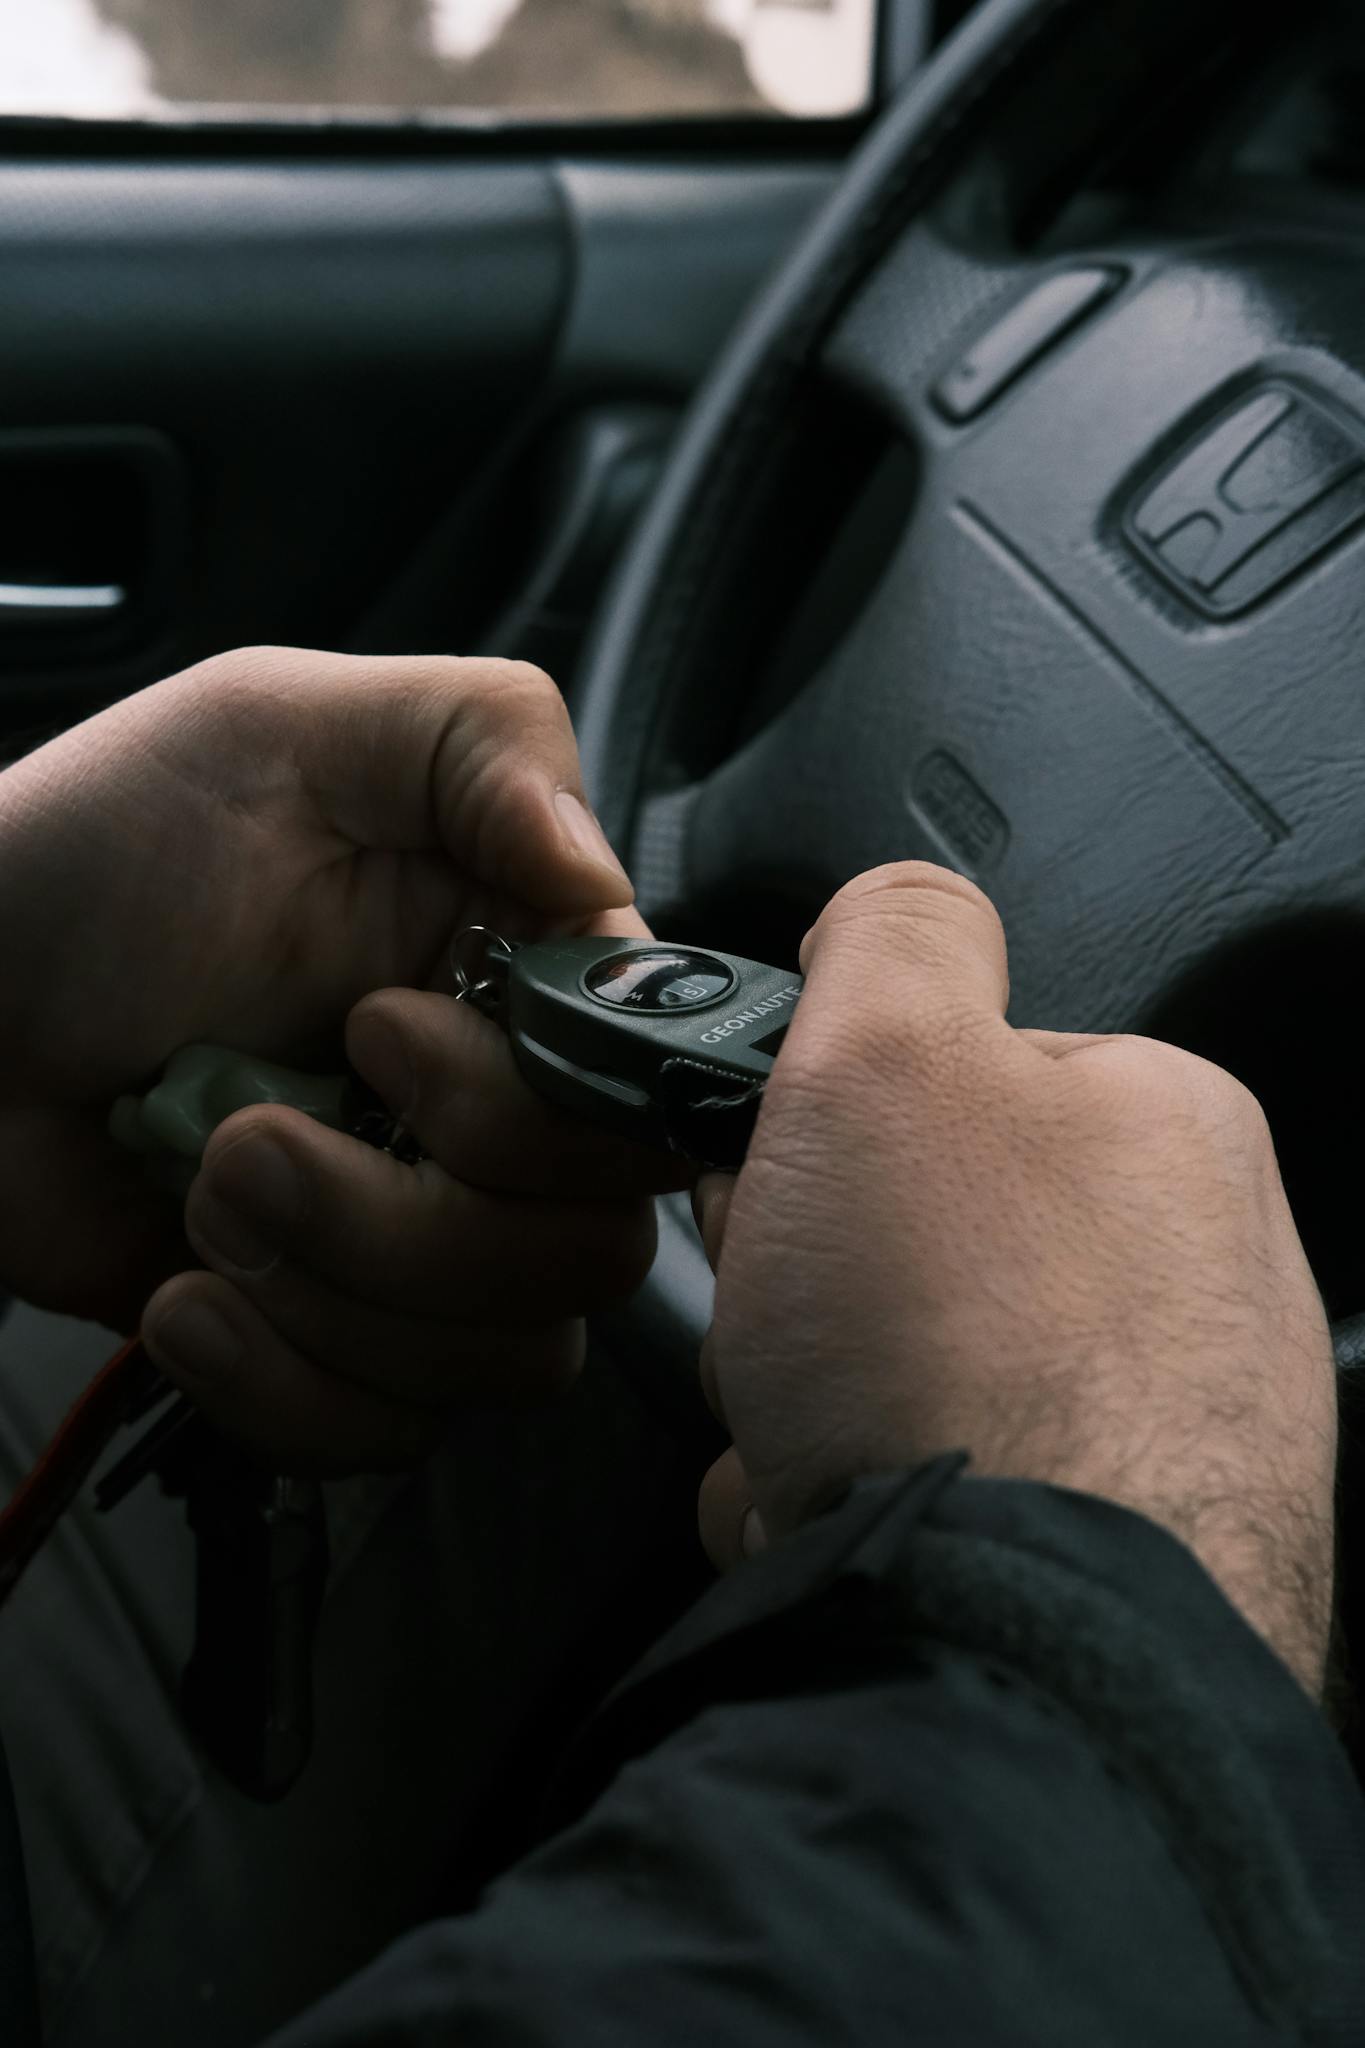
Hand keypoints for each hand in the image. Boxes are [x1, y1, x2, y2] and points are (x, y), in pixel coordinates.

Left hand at [0, 648, 682, 1465]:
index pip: (646, 1101)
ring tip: (201, 1190)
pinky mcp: (335, 1341)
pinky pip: (393, 1435)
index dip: (537, 1110)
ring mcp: (420, 1245)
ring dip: (328, 1294)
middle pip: (590, 1255)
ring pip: (507, 1361)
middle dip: (406, 1221)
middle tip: (252, 1130)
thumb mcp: (277, 729)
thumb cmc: (87, 861)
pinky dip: (281, 1385)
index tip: (383, 1034)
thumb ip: (483, 740)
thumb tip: (600, 879)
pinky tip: (185, 1295)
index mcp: (514, 978)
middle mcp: (495, 1123)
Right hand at [694, 864, 1336, 1694]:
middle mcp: (1197, 1279)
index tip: (777, 1168)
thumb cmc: (969, 1356)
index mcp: (1167, 1130)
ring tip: (817, 1444)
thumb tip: (897, 900)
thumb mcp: (889, 1057)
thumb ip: (893, 937)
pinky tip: (846, 1525)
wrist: (1007, 1660)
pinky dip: (857, 1504)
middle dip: (811, 1283)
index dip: (827, 1117)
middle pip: (918, 1237)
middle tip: (792, 1326)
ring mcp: (1167, 1434)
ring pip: (906, 1375)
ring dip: (812, 1403)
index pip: (951, 1077)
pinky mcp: (1112, 1564)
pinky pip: (932, 1494)